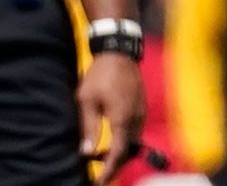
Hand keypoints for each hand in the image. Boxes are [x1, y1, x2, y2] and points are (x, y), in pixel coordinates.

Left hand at [77, 52, 144, 176]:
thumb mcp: (87, 100)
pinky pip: (133, 133)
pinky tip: (109, 141)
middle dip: (114, 165)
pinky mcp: (140, 110)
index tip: (98, 181)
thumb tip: (86, 152)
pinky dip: (122, 142)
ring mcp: (140, 116)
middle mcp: (136, 121)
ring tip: (99, 158)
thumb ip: (88, 127)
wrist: (119, 54)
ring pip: (132, 143)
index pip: (118, 154)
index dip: (108, 170)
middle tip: (98, 174)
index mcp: (122, 120)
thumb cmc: (100, 75)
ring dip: (118, 153)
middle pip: (128, 152)